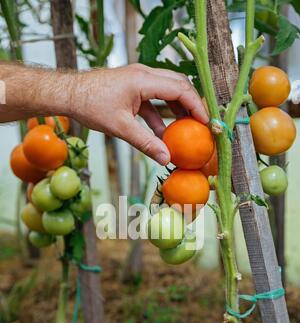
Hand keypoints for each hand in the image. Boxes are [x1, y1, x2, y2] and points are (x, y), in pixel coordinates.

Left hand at [69, 64, 208, 164]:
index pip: (179, 89)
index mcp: (143, 80)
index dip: (196, 105)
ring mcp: (138, 80)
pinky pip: (153, 100)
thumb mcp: (120, 127)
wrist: (68, 94)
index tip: (206, 122)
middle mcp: (144, 75)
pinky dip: (160, 115)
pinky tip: (162, 134)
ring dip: (176, 110)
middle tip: (201, 124)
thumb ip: (145, 143)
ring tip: (186, 131)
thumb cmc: (90, 105)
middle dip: (191, 105)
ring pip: (166, 92)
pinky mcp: (132, 88)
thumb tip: (165, 159)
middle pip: (178, 86)